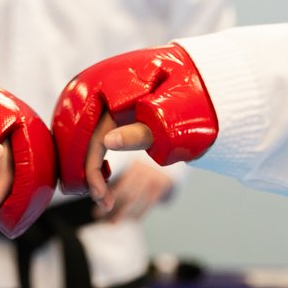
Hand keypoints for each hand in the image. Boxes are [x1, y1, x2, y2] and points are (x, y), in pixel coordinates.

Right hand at [53, 44, 216, 212]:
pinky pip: (98, 136)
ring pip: (90, 140)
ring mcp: (109, 105)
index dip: (92, 171)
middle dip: (91, 173)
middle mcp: (107, 98)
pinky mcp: (114, 113)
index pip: (94, 139)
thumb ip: (138, 132)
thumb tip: (107, 143)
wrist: (201, 86)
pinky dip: (98, 158)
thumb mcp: (166, 120)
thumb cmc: (188, 101)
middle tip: (104, 201)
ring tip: (106, 195)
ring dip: (94, 168)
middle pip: (86, 140)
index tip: (100, 196)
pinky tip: (105, 174)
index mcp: (115, 96)